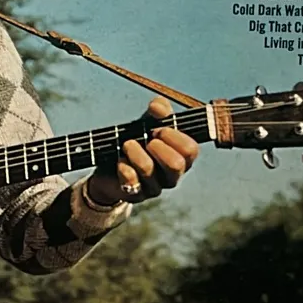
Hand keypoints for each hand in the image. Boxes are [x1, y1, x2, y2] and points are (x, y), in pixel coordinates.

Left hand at [84, 100, 198, 206]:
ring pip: (149, 171)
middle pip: (176, 165)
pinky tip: (120, 161)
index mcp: (181, 157)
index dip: (175, 137)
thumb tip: (158, 107)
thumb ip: (158, 110)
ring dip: (136, 152)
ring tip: (127, 144)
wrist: (111, 162)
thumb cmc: (137, 139)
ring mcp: (155, 187)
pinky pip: (132, 183)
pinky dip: (124, 168)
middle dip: (159, 147)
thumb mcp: (148, 121)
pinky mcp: (136, 195)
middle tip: (148, 140)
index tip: (159, 129)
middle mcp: (172, 175)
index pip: (191, 150)